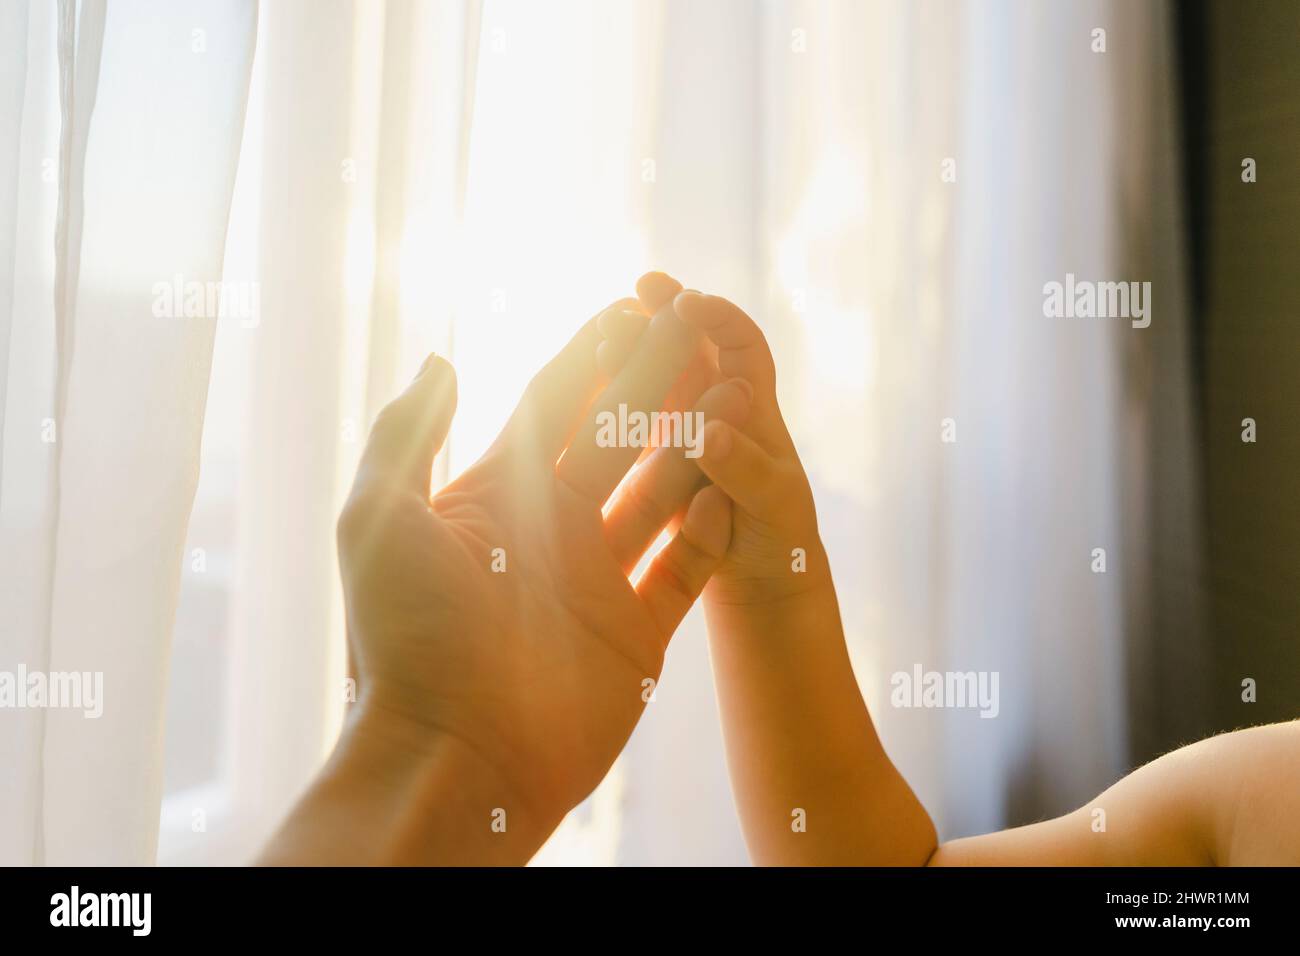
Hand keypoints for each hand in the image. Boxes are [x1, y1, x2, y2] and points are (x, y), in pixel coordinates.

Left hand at [331, 276, 752, 853]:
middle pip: (619, 433)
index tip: (632, 302)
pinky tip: (725, 492)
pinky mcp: (640, 632)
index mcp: (496, 495)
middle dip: (658, 378)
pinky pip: (689, 568)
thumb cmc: (405, 643)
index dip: (592, 351)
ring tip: (733, 392)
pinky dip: (710, 530)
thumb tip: (444, 358)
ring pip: (663, 492)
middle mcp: (552, 528)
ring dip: (696, 444)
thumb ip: (408, 434)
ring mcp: (600, 579)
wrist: (455, 761)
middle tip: (700, 324)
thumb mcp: (380, 521)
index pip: (554, 403)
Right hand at [601, 283, 829, 606]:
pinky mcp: (652, 469)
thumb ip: (742, 469)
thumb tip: (706, 432)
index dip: (717, 318)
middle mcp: (718, 413)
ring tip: (601, 341)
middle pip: (687, 351)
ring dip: (628, 357)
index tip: (685, 303)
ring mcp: (681, 438)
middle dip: (658, 321)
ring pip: (651, 384)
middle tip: (627, 303)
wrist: (763, 591)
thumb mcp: (773, 506)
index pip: (742, 345)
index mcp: (757, 412)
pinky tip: (582, 390)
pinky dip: (609, 402)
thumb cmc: (782, 545)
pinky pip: (627, 426)